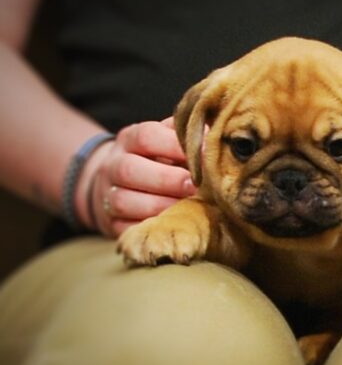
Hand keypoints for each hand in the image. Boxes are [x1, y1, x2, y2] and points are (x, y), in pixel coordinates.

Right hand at [80, 118, 196, 237]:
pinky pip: (125, 228)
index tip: (204, 155)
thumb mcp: (167, 139)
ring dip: (159, 206)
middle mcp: (112, 165)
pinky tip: (172, 224)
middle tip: (195, 187)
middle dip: (167, 180)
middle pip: (129, 169)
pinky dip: (150, 228)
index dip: (175, 146)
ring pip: (123, 202)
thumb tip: (212, 137)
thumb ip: (186, 136)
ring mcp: (107, 195)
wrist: (119, 183)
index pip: (146, 136)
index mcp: (129, 139)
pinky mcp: (111, 223)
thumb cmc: (157, 159)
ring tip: (187, 209)